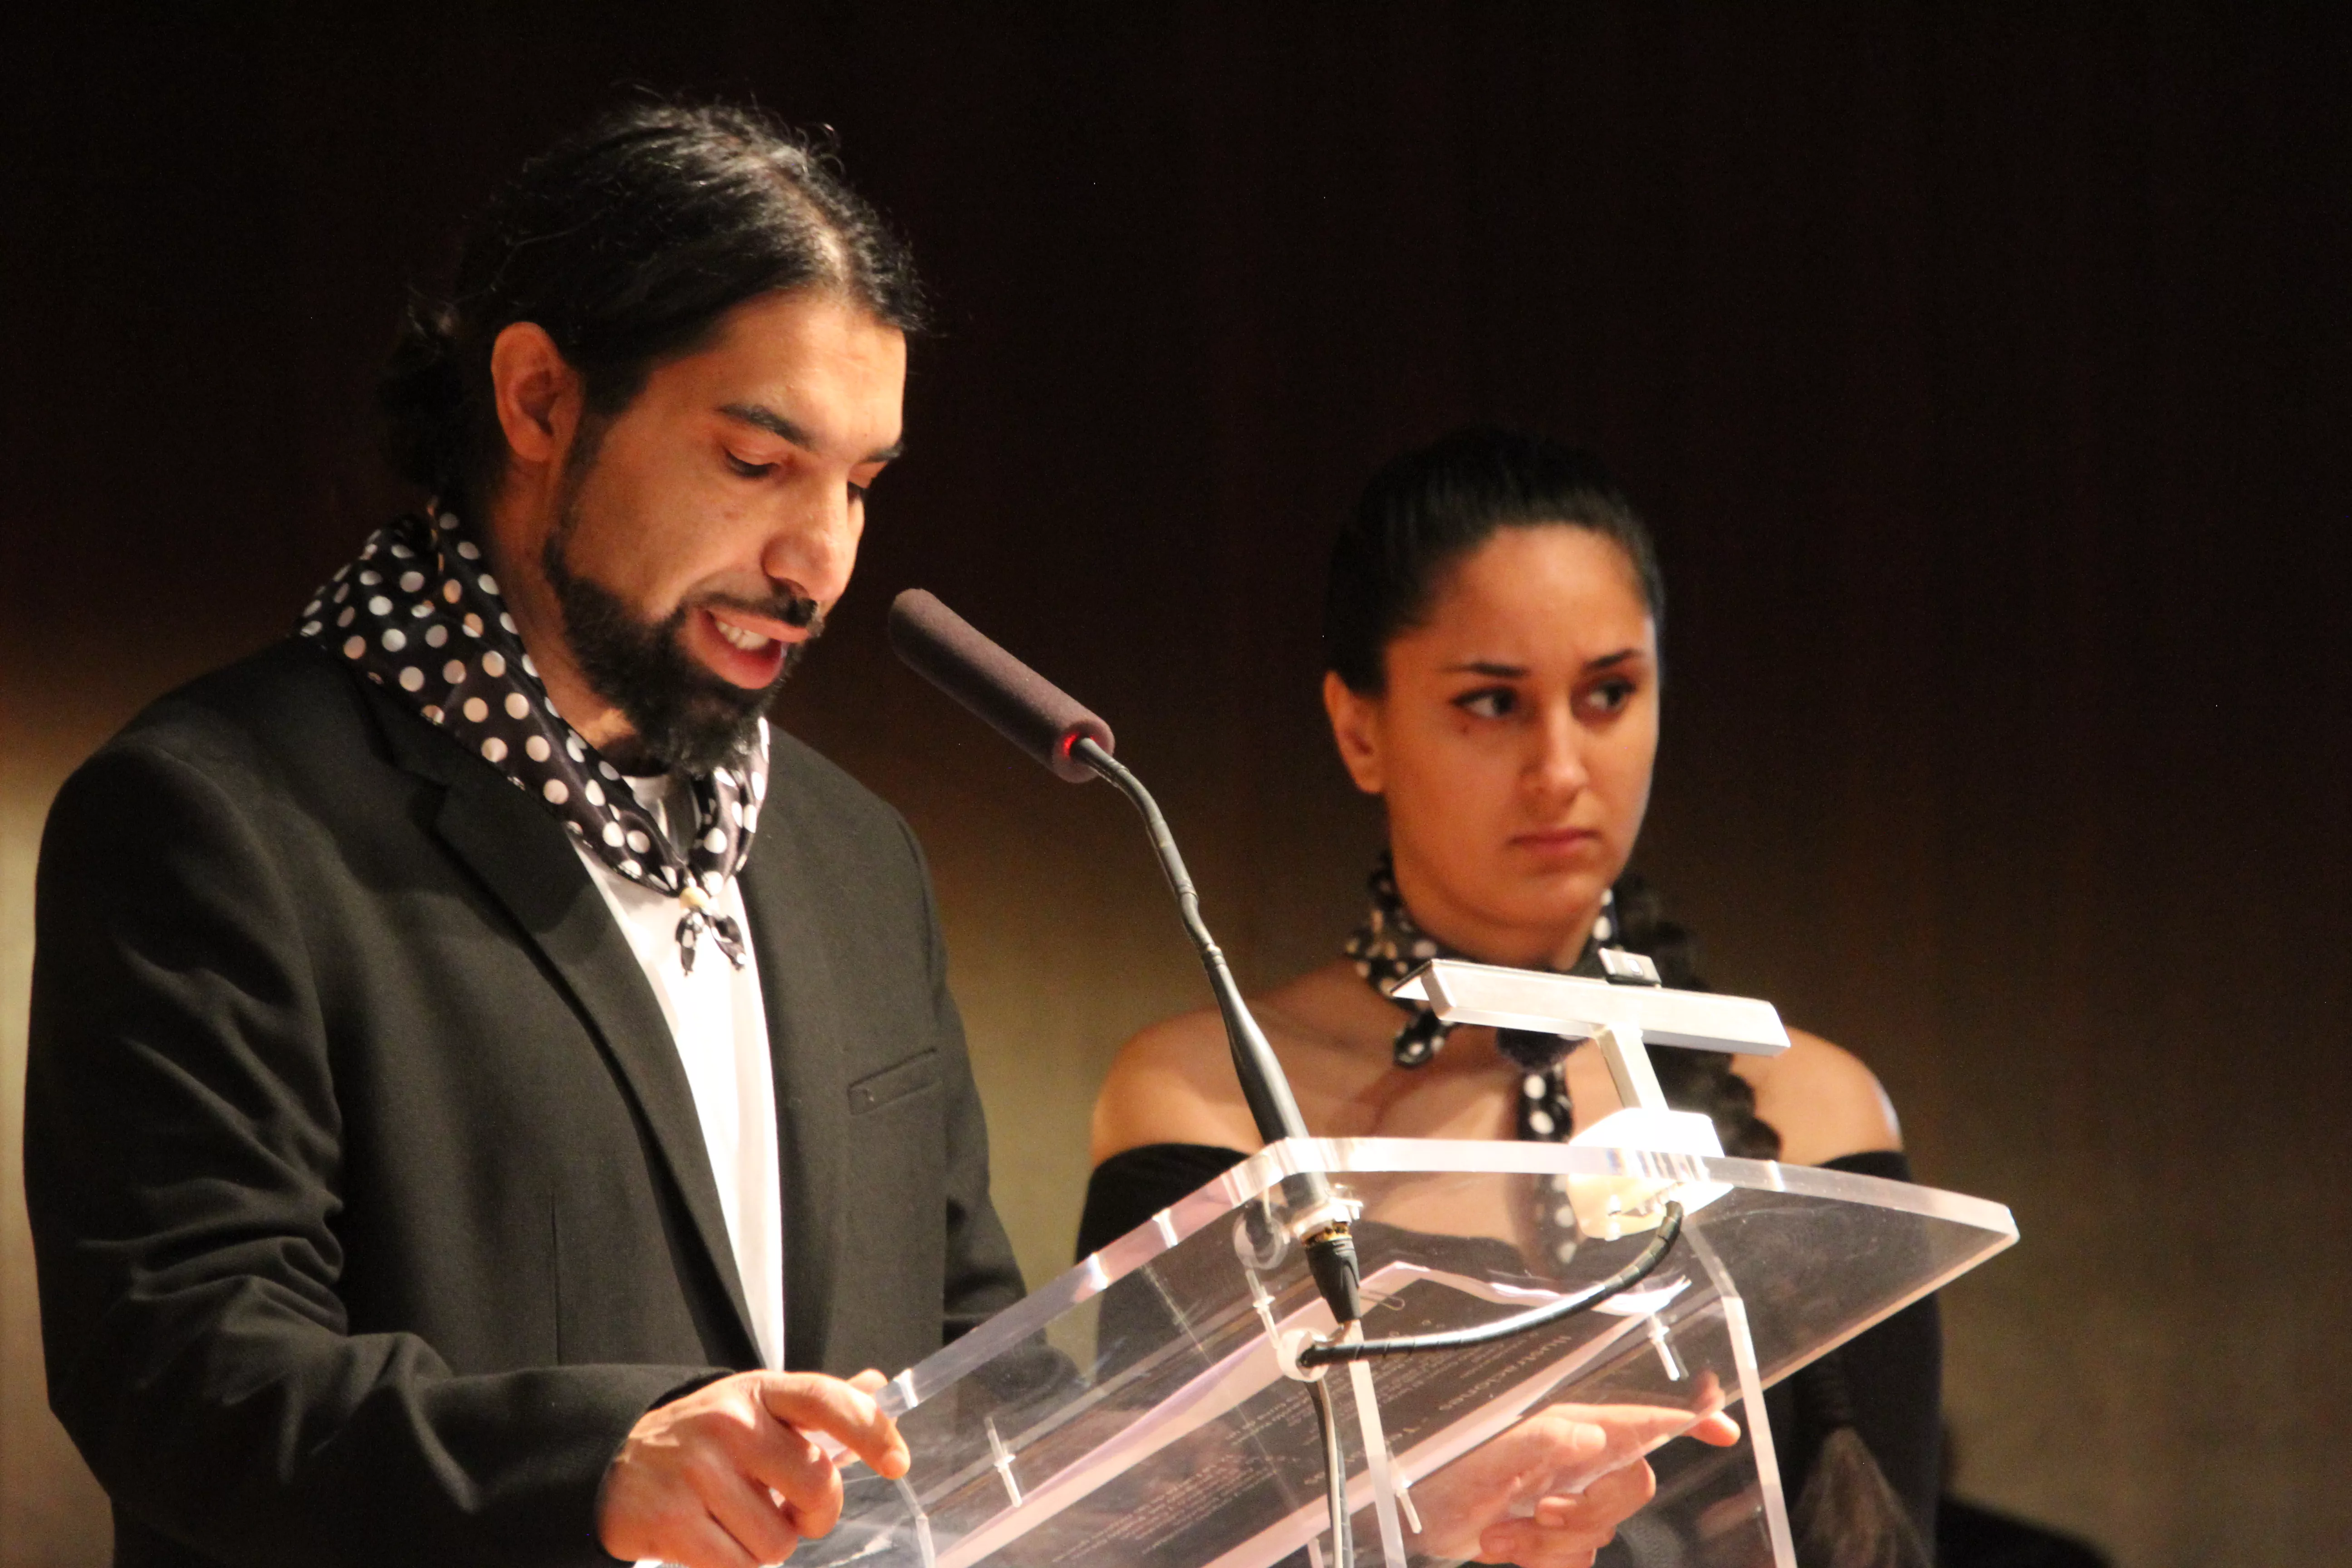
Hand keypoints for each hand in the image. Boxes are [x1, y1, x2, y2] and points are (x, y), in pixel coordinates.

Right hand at [597, 1369, 907, 1567]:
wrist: (618, 1464)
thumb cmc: (704, 1439)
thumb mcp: (756, 1406)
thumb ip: (817, 1406)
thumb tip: (878, 1384)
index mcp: (757, 1391)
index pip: (826, 1398)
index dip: (870, 1430)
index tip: (897, 1462)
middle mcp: (728, 1423)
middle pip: (816, 1484)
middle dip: (816, 1513)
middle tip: (789, 1510)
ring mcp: (696, 1471)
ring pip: (778, 1540)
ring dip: (767, 1544)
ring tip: (737, 1520)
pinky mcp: (671, 1521)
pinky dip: (737, 1566)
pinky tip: (715, 1539)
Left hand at [1404, 1398, 1739, 1567]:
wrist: (1409, 1519)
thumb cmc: (1438, 1473)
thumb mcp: (1483, 1453)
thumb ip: (1539, 1440)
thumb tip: (1592, 1433)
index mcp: (1567, 1429)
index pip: (1640, 1420)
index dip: (1685, 1421)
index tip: (1722, 1429)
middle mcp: (1575, 1462)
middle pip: (1631, 1486)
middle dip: (1586, 1512)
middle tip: (1536, 1517)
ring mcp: (1568, 1502)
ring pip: (1601, 1532)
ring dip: (1548, 1546)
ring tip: (1497, 1537)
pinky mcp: (1556, 1540)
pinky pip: (1580, 1561)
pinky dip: (1544, 1564)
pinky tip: (1505, 1550)